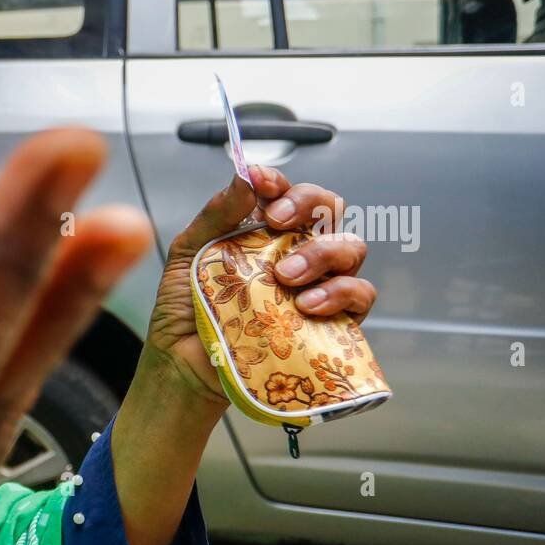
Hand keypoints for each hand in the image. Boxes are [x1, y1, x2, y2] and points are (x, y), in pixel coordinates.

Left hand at [145, 166, 375, 403]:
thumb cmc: (186, 312)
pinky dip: (341, 293)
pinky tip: (307, 304)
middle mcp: (297, 253)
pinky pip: (360, 296)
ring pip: (350, 248)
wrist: (184, 366)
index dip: (279, 180)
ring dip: (322, 252)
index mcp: (264, 232)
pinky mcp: (332, 322)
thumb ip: (214, 216)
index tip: (260, 181)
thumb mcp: (188, 257)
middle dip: (309, 203)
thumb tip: (243, 178)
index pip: (287, 193)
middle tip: (276, 222)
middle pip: (329, 209)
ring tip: (286, 275)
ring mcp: (318, 286)